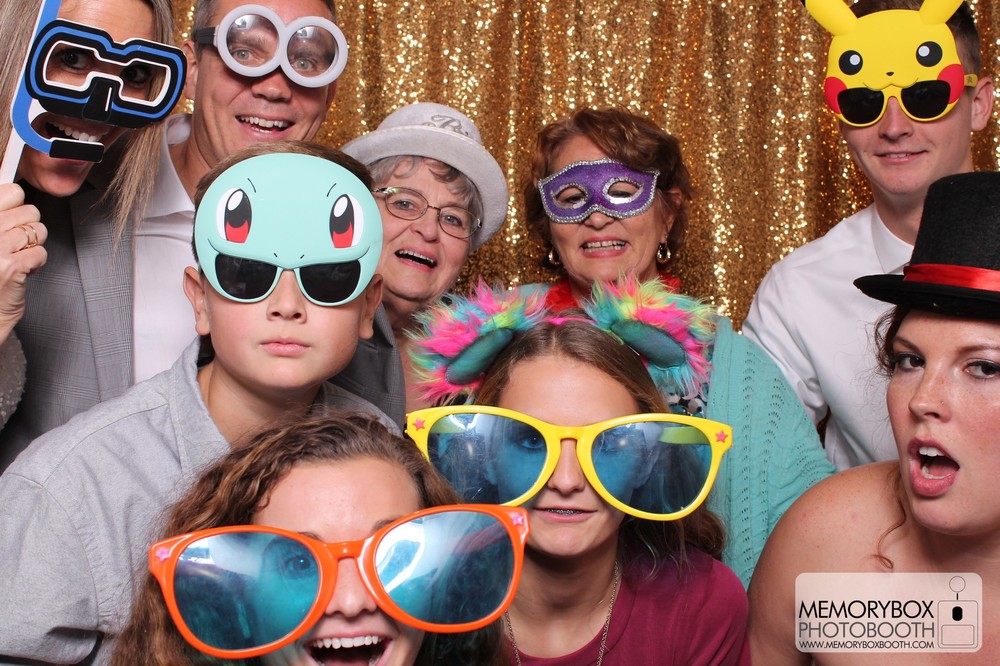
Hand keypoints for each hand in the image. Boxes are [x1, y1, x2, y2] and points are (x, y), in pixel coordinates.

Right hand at [0, 183, 45, 340]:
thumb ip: (0, 215)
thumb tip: (13, 184)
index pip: (9, 191)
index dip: (16, 201)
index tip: (13, 210)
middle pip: (29, 210)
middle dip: (28, 226)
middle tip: (16, 242)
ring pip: (38, 230)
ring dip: (33, 244)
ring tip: (17, 255)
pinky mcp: (12, 267)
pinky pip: (41, 252)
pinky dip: (36, 262)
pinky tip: (21, 270)